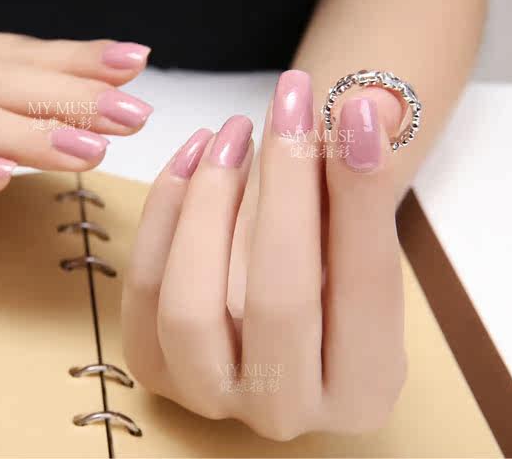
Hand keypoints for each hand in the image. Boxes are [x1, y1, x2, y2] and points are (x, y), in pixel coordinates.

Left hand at [122, 70, 404, 439]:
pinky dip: (162, 214)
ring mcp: (210, 396)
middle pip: (276, 299)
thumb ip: (365, 184)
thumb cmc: (328, 269)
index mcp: (362, 390)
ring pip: (190, 304)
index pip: (360, 283)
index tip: (346, 106)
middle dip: (282, 186)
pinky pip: (143, 290)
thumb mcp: (359, 239)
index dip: (354, 188)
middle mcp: (285, 410)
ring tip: (231, 133)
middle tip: (287, 102)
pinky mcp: (155, 369)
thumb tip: (367, 112)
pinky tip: (188, 159)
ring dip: (208, 201)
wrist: (279, 307)